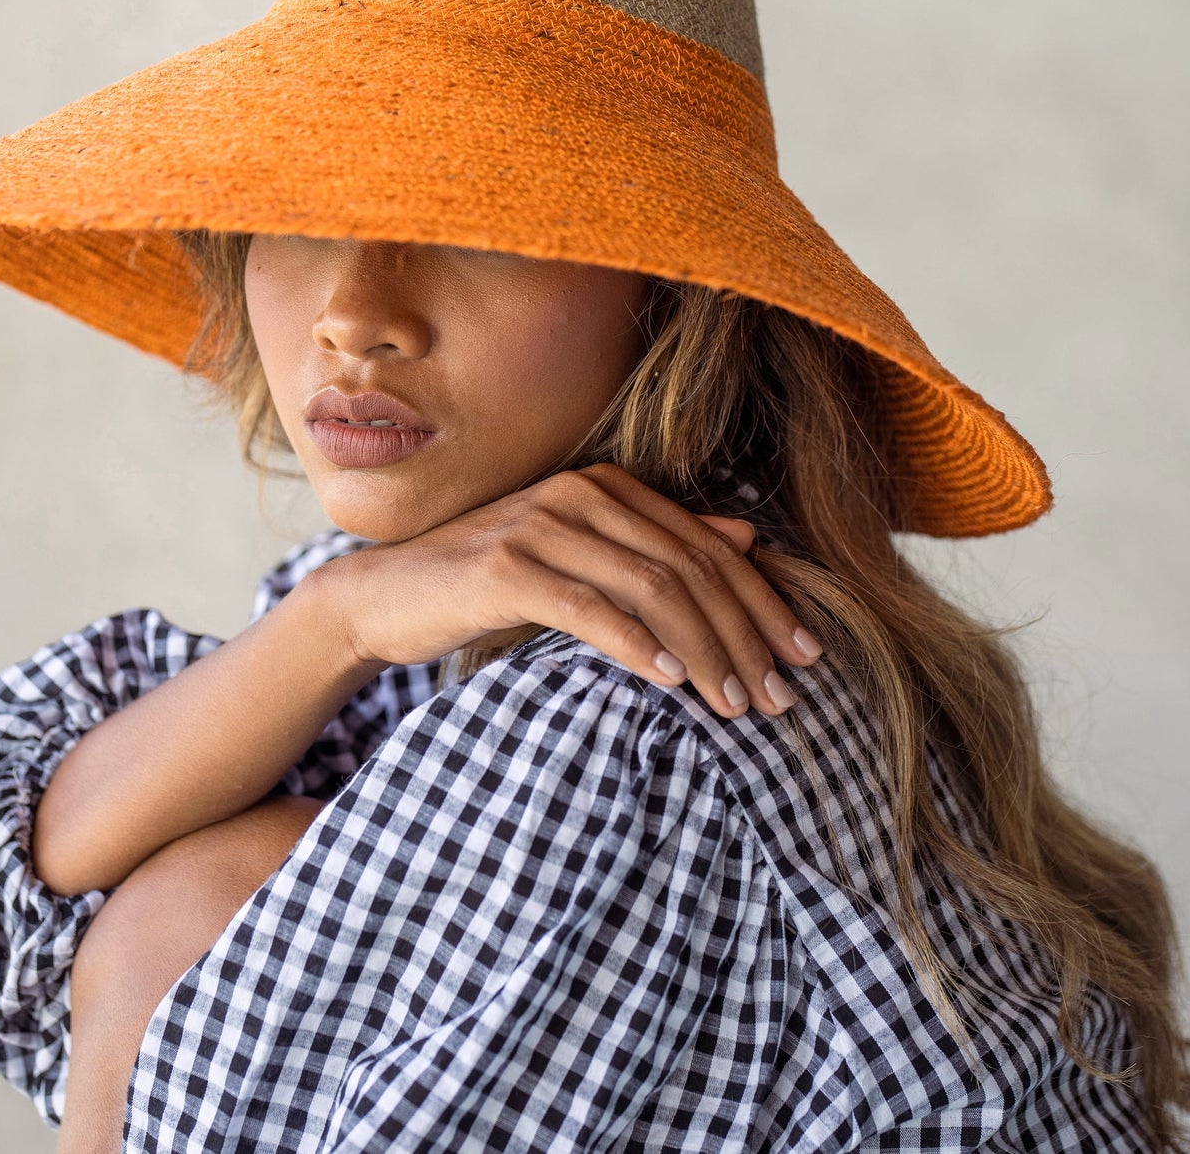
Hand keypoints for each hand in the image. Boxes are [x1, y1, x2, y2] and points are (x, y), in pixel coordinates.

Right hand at [321, 461, 821, 718]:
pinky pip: (591, 607)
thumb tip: (745, 537)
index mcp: (605, 486)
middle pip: (690, 566)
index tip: (803, 656)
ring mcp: (541, 525)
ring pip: (652, 586)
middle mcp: (580, 493)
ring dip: (704, 649)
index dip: (763, 601)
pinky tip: (672, 682)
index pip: (707, 546)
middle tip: (779, 696)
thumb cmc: (487, 583)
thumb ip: (656, 546)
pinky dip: (638, 645)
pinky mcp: (506, 567)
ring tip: (736, 703)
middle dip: (745, 634)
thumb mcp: (580, 560)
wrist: (386, 594)